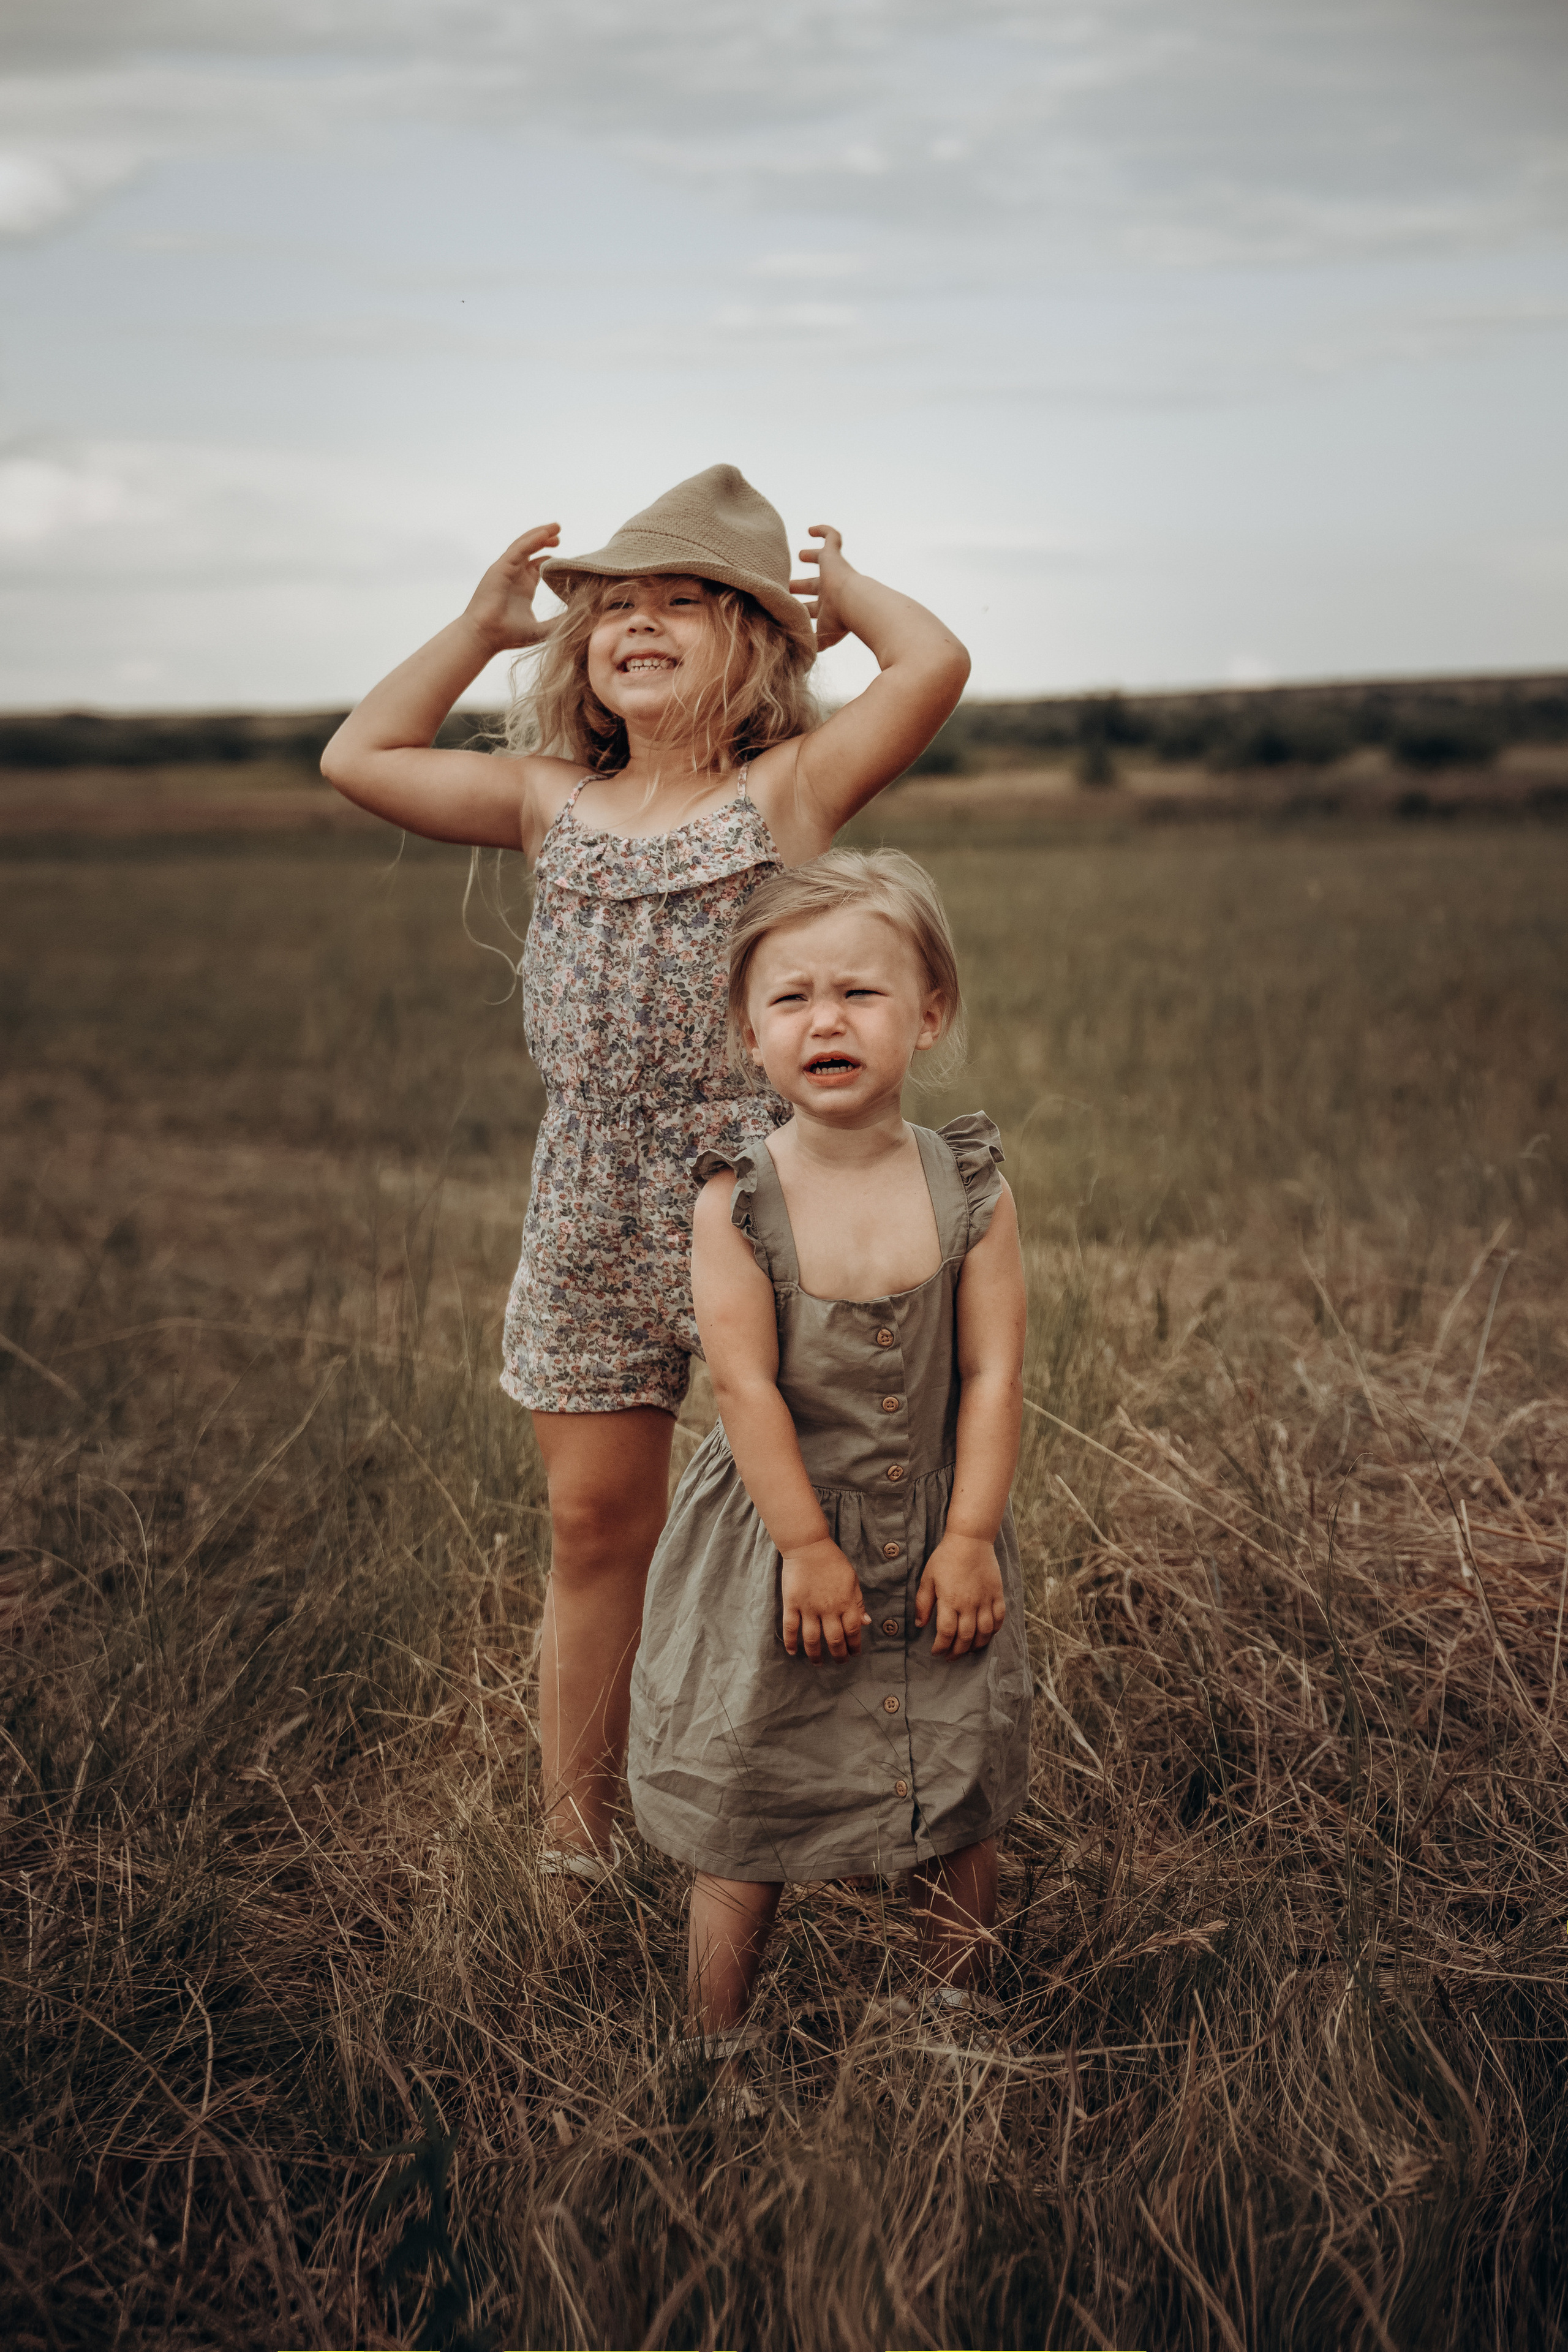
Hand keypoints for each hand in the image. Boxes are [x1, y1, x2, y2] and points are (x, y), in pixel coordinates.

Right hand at [462, 524, 561, 655]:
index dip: (550, 557)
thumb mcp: (542, 629)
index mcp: (523, 587)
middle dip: (545, 540)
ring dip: (540, 534)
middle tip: (560, 534)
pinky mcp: (499, 568)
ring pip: (524, 545)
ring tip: (555, 527)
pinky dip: (531, 540)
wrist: (485, 637)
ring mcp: (506, 570)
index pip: (538, 565)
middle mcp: (514, 575)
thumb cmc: (508, 636)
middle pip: (531, 550)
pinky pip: (517, 550)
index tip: (565, 554)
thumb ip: (560, 622)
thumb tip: (583, 620)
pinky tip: (544, 534)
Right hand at [781, 1537, 870, 1660]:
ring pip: (812, 1639)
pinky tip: (792, 1652)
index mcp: (845, 1602)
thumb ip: (858, 1602)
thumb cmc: (833, 1561)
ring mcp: (809, 1607)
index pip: (853, 1630)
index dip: (855, 1645)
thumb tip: (866, 1622)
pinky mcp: (792, 1603)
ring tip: (818, 1663)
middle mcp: (828, 1608)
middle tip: (840, 1662)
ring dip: (815, 1655)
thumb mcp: (852, 1579)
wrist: (808, 1546)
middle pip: (834, 1639)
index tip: (855, 1653)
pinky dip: (790, 1642)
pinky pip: (790, 1628)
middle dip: (839, 1655)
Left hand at [790, 525, 852, 652]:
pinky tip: (811, 529)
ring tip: (801, 554)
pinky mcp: (835, 555)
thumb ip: (811, 646)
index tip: (789, 610)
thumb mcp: (822, 639)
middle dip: (802, 585)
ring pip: (823, 560)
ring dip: (812, 556)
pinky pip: (832, 536)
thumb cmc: (839, 622)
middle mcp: (831, 590)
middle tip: (789, 584)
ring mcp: (835, 571)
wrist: (855, 604)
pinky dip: (824, 531)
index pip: (814, 608)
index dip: (803, 609)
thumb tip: (800, 660)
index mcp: (828, 609)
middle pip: (814, 585)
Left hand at [914, 1532, 1005, 1657]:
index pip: (946, 1633)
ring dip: (976, 1646)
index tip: (936, 1652)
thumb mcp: (928, 1578)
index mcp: (950, 1601)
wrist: (970, 1539)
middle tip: (950, 1657)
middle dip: (957, 1652)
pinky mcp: (997, 1594)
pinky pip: (999, 1619)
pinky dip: (994, 1631)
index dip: (940, 1647)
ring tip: (968, 1651)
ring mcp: (985, 1600)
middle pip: (965, 1638)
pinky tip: (986, 1635)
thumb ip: (923, 1603)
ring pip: (984, 1633)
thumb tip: (920, 1624)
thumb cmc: (946, 1557)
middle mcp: (969, 1604)